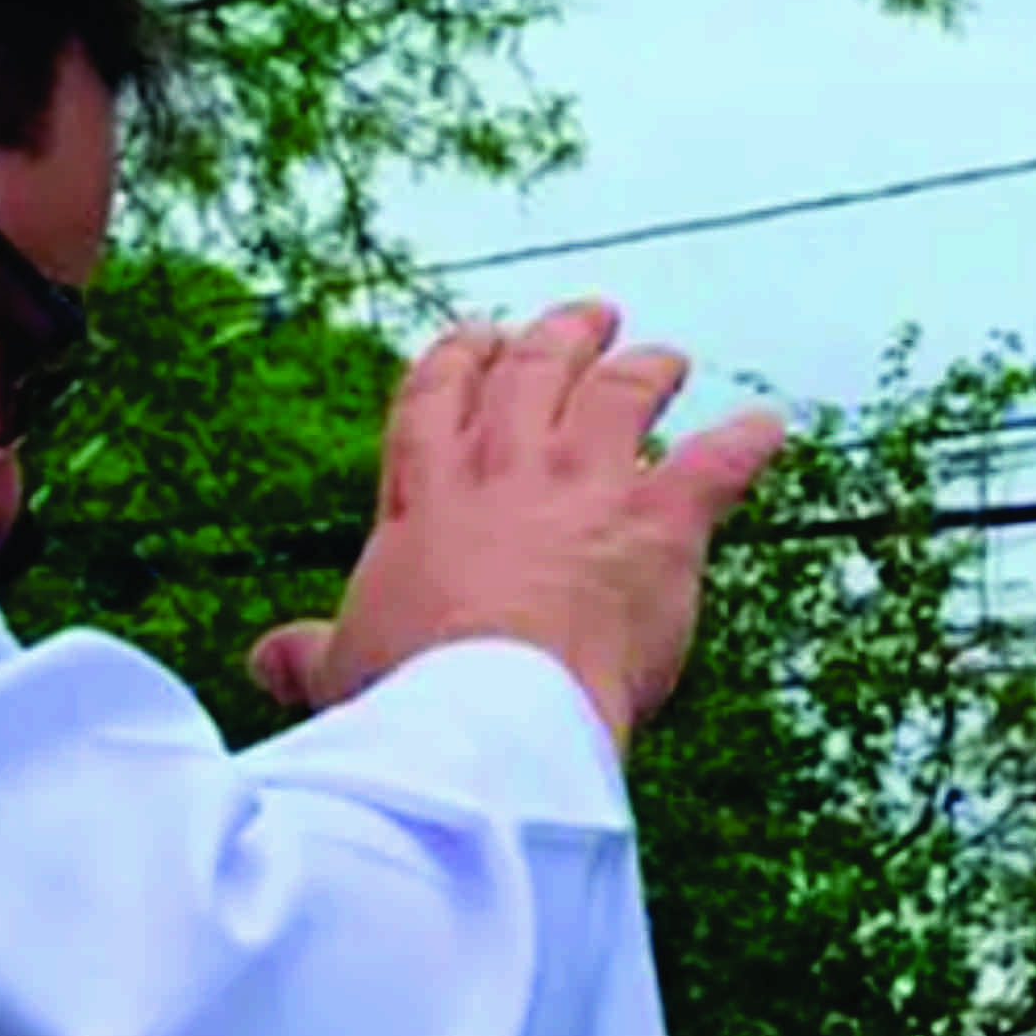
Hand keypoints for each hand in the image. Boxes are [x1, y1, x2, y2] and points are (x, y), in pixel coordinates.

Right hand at [247, 300, 785, 751]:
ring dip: (644, 367)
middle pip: (532, 374)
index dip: (460, 359)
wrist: (489, 718)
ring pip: (618, 394)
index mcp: (423, 499)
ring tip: (663, 357)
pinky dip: (749, 442)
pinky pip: (717, 463)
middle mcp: (503, 472)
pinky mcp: (658, 522)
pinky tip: (771, 429)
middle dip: (559, 337)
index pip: (435, 399)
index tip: (478, 337)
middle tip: (586, 317)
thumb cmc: (408, 700)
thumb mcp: (345, 670)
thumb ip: (310, 654)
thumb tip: (264, 662)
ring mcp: (583, 487)